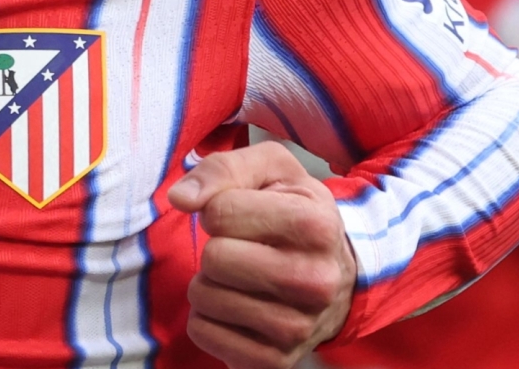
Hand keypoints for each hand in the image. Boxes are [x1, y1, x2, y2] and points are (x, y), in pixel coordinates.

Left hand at [168, 141, 356, 368]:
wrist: (337, 274)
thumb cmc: (293, 211)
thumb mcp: (270, 171)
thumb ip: (222, 169)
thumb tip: (181, 199)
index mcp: (316, 226)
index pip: (219, 212)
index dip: (218, 209)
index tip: (242, 215)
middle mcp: (315, 281)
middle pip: (214, 258)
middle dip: (215, 248)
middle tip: (242, 249)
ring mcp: (298, 327)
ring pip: (204, 298)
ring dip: (209, 284)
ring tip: (241, 278)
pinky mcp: (276, 361)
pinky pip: (204, 334)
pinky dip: (206, 318)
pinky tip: (236, 307)